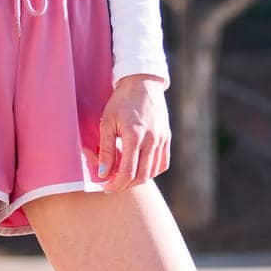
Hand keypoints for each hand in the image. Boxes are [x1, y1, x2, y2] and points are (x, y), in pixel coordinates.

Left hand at [96, 75, 169, 192]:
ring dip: (137, 179)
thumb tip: (104, 173)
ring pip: (152, 172)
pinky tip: (140, 168)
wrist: (143, 83)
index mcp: (135, 135)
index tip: (106, 187)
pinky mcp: (167, 138)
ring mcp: (162, 140)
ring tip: (124, 175)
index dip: (116, 185)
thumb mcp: (107, 122)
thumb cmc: (121, 101)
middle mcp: (151, 140)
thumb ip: (106, 150)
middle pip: (141, 176)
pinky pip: (162, 163)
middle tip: (113, 184)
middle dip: (125, 184)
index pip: (128, 172)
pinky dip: (151, 171)